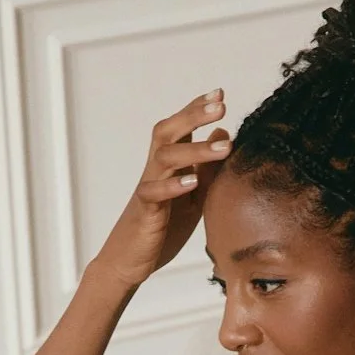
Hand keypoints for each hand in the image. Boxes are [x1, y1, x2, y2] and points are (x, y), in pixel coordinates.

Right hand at [91, 87, 228, 290]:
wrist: (130, 261)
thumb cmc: (162, 228)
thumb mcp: (194, 196)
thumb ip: (207, 168)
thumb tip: (224, 134)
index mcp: (168, 165)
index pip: (180, 128)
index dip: (197, 109)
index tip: (220, 94)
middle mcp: (156, 170)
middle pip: (167, 131)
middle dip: (193, 115)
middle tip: (220, 106)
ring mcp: (149, 189)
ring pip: (165, 158)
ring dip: (195, 150)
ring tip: (225, 147)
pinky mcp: (145, 212)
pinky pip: (154, 193)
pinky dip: (173, 186)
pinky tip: (193, 182)